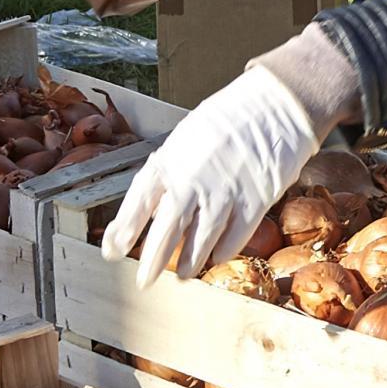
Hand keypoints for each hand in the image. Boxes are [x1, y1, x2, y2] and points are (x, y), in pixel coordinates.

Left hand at [103, 67, 331, 288]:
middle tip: (143, 281)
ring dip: (189, 261)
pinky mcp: (254, 200)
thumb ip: (166, 173)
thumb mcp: (184, 140)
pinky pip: (235, 236)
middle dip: (151, 260)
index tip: (113, 251)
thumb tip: (146, 211)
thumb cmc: (225, 122)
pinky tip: (217, 257)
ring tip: (182, 274)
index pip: (139, 201)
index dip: (125, 229)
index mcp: (170, 159)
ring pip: (201, 240)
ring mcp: (224, 191)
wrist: (273, 105)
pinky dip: (223, 250)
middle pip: (166, 229)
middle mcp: (193, 179)